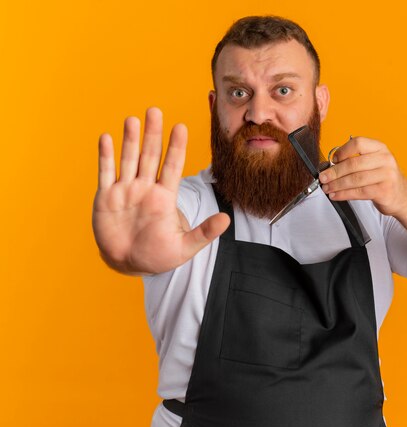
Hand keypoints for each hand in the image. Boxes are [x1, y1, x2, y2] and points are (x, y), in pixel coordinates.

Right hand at [92, 107, 229, 274]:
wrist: (129, 263)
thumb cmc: (159, 256)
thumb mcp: (185, 247)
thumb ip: (204, 232)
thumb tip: (227, 219)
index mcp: (165, 198)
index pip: (172, 167)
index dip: (176, 147)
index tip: (181, 127)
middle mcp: (145, 189)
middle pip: (150, 156)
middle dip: (152, 134)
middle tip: (155, 110)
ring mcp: (125, 191)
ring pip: (128, 159)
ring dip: (130, 140)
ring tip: (133, 119)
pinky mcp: (106, 198)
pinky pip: (106, 173)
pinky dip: (105, 157)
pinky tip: (106, 138)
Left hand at [318, 136, 406, 215]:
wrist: (403, 196)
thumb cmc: (383, 179)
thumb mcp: (374, 164)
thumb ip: (355, 161)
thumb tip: (329, 166)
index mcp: (380, 148)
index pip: (358, 143)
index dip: (342, 151)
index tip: (332, 160)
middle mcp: (385, 159)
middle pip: (354, 163)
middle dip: (334, 172)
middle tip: (323, 178)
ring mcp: (386, 175)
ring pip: (355, 179)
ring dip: (337, 185)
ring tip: (327, 188)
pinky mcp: (384, 191)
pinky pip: (359, 192)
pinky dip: (344, 194)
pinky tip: (336, 195)